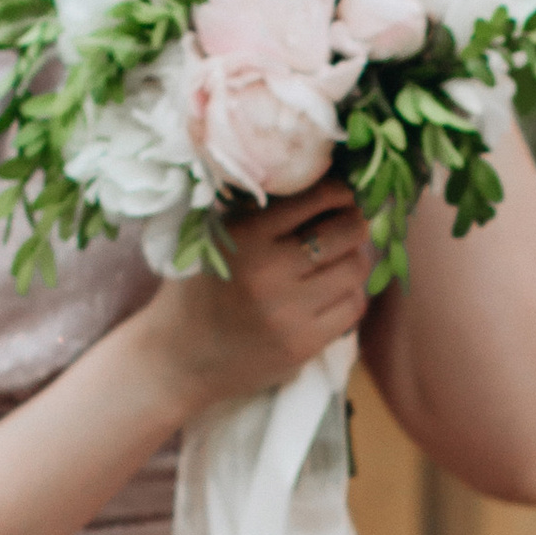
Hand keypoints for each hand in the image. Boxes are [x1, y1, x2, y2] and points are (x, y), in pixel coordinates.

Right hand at [139, 180, 373, 415]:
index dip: (340, 190)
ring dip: (353, 257)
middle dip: (354, 222)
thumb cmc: (198, 289)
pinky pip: (353, 306)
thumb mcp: (213, 235)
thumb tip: (318, 174)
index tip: (341, 193)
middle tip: (348, 222)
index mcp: (245, 235)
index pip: (317, 197)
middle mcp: (269, 272)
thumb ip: (256, 206)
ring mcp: (289, 312)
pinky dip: (349, 293)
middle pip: (347, 231)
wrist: (179, 360)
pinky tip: (331, 291)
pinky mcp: (303, 344)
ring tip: (338, 257)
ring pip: (356, 268)